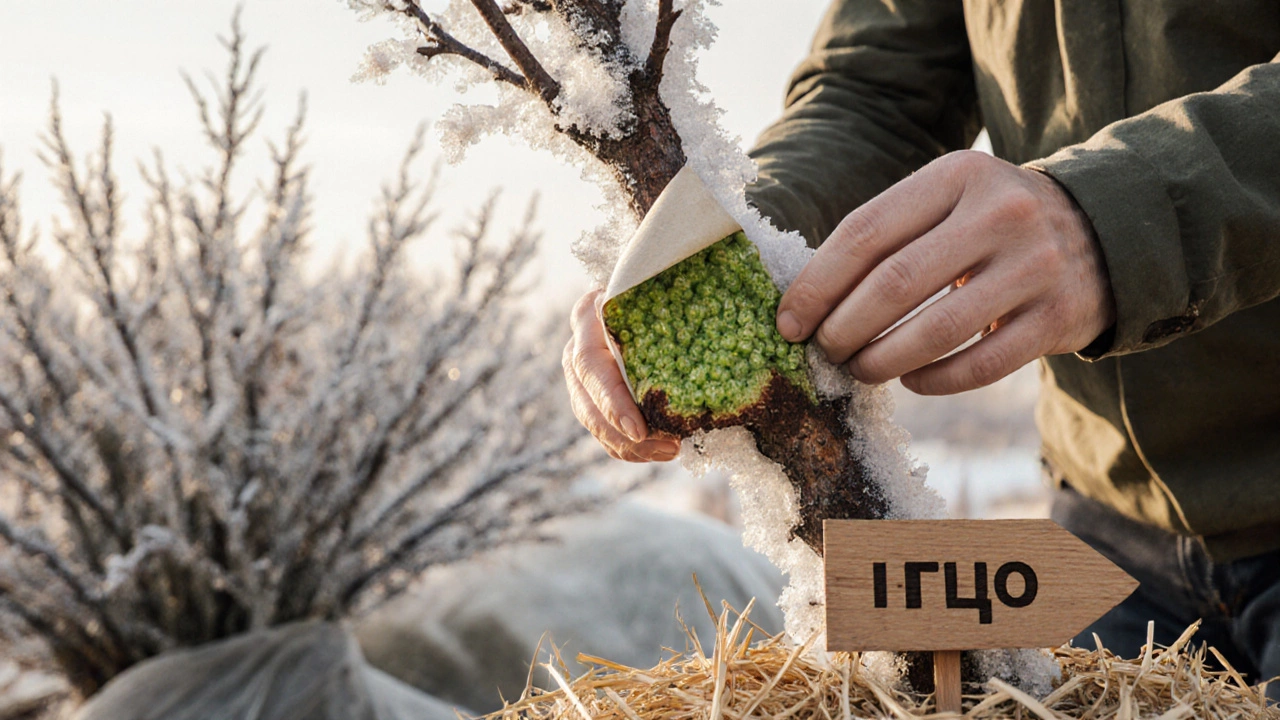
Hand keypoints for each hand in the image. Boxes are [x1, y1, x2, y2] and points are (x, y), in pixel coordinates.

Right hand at [563, 289, 681, 461]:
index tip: (638, 428)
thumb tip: (724, 325)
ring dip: (630, 446)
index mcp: (589, 316)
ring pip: (593, 422)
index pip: (591, 364)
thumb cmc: (663, 283)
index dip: (612, 400)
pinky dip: (629, 449)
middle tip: (668, 446)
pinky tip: (661, 451)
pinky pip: (603, 432)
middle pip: (588, 402)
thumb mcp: (662, 283)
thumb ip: (671, 297)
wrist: (645, 289)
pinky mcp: (590, 397)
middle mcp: (577, 347)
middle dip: (623, 433)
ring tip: (672, 450)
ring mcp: (580, 376)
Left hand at [775, 150, 1114, 394]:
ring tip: (858, 370)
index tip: (789, 321)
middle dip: (844, 327)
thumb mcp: (949, 199)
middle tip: (823, 351)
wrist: (1105, 230)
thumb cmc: (992, 223)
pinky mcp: (1058, 317)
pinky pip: (980, 364)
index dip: (818, 283)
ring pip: (936, 330)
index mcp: (957, 175)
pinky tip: (910, 381)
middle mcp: (1001, 213)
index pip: (866, 232)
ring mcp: (1035, 265)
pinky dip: (933, 380)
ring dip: (882, 360)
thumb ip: (888, 234)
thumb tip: (808, 300)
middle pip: (895, 283)